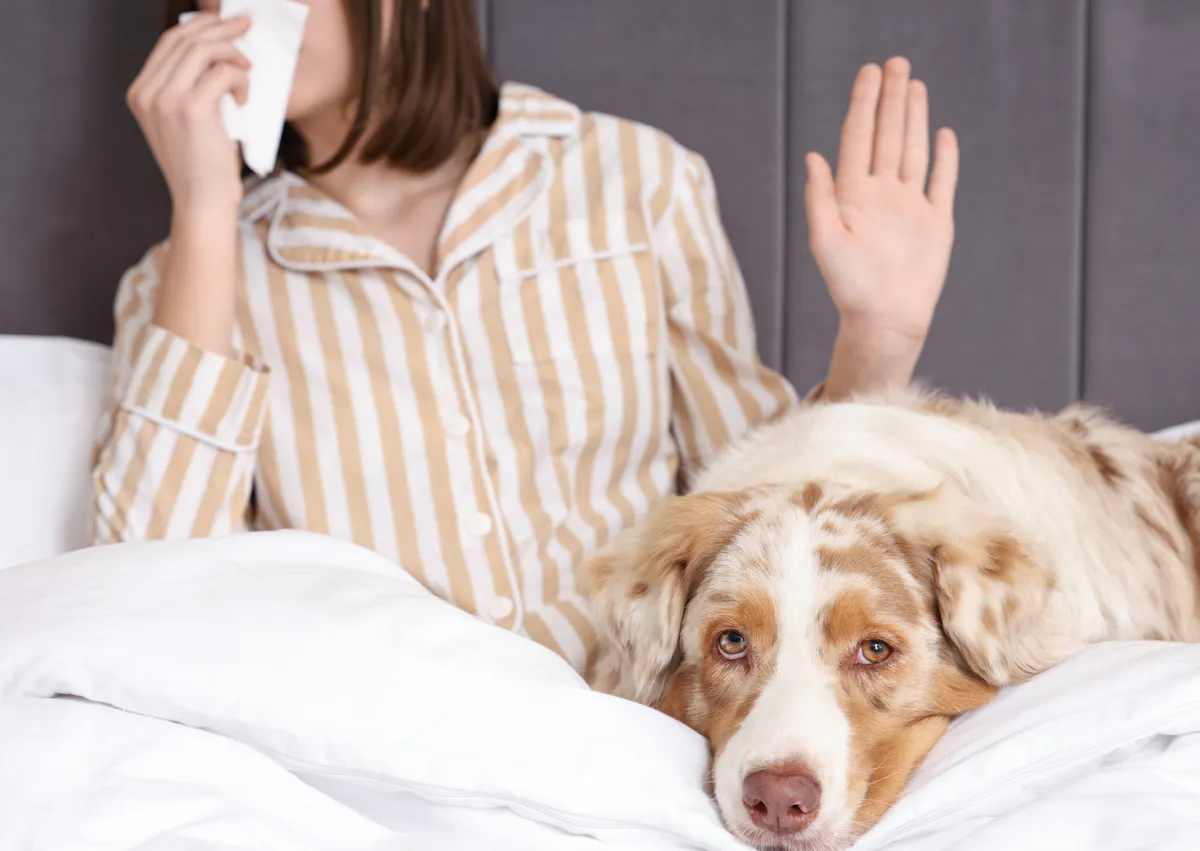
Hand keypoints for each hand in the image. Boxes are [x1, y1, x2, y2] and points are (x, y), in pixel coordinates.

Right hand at [126, 13, 251, 214]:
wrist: (203, 201)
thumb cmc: (203, 164)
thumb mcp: (185, 121)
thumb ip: (187, 88)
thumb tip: (216, 51)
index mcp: (140, 93)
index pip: (168, 42)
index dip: (199, 25)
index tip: (224, 21)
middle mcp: (146, 93)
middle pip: (184, 39)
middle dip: (219, 27)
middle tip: (246, 24)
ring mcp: (165, 100)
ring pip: (203, 50)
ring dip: (233, 53)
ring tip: (248, 69)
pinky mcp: (191, 109)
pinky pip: (222, 74)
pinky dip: (240, 79)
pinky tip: (244, 98)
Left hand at [805, 57, 958, 395]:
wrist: (885, 319)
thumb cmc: (849, 287)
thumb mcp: (825, 241)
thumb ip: (820, 198)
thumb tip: (812, 156)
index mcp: (852, 196)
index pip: (858, 138)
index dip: (863, 104)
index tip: (869, 72)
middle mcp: (881, 195)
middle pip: (887, 136)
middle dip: (891, 99)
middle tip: (896, 63)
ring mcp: (910, 206)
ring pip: (913, 151)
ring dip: (914, 118)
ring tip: (915, 85)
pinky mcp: (936, 223)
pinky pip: (942, 182)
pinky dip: (945, 158)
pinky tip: (943, 133)